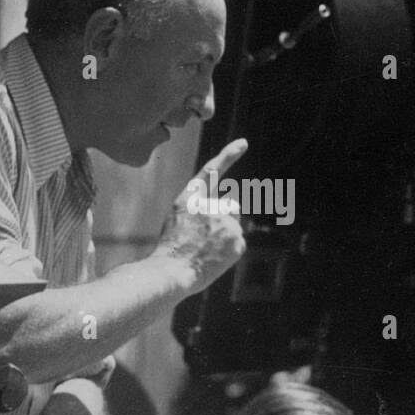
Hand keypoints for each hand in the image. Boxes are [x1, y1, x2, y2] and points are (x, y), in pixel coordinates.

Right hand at [153, 139, 247, 293]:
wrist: (172, 271)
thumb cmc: (171, 248)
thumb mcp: (177, 218)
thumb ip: (200, 207)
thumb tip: (230, 207)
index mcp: (191, 198)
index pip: (212, 170)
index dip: (229, 155)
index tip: (243, 143)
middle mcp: (210, 204)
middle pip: (231, 206)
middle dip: (225, 218)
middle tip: (204, 238)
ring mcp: (225, 221)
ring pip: (234, 226)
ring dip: (225, 237)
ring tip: (205, 249)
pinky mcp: (236, 238)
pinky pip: (238, 243)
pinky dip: (230, 251)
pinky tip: (214, 258)